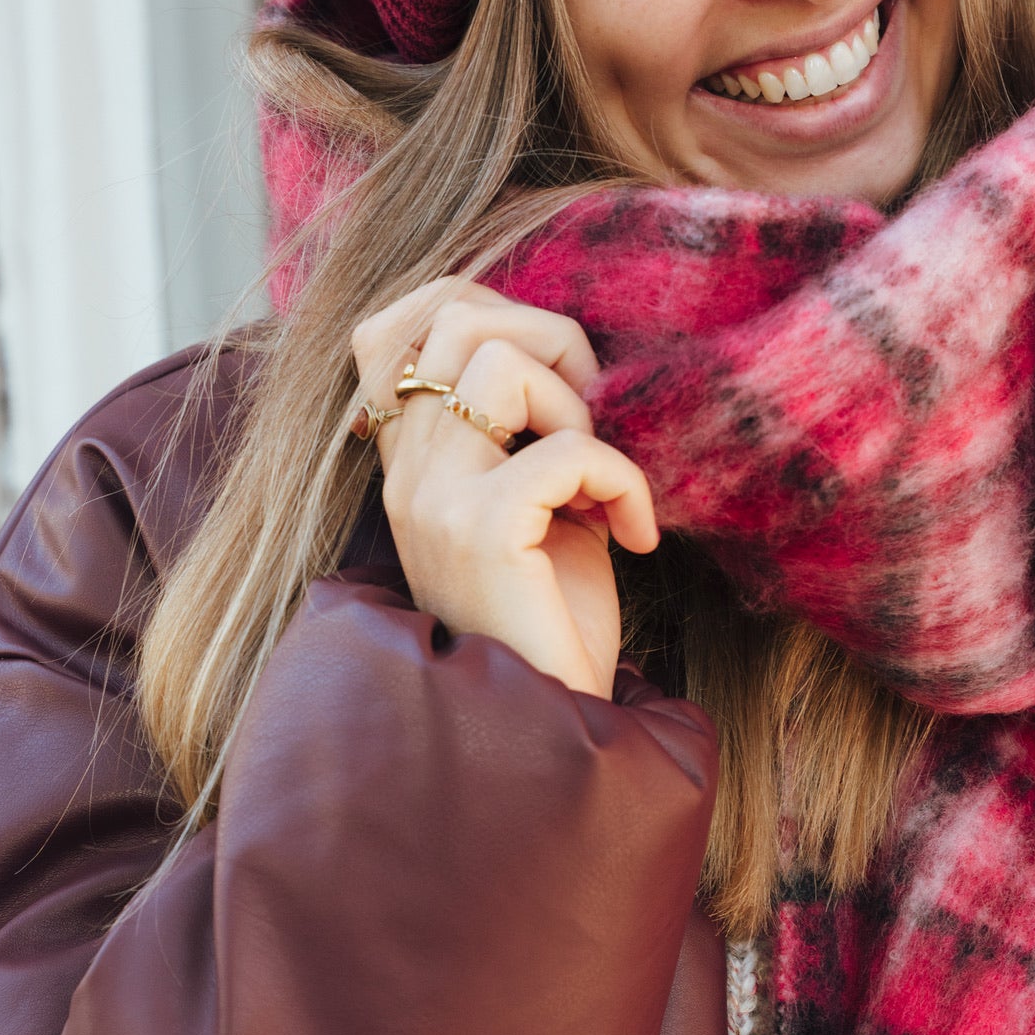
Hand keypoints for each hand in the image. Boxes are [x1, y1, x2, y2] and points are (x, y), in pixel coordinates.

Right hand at [351, 282, 657, 699]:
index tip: (559, 384)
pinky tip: (635, 535)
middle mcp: (407, 475)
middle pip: (455, 314)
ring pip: (500, 358)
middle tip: (593, 420)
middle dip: (552, 341)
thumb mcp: (535, 503)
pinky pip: (569, 448)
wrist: (550, 726)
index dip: (489, 308)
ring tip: (598, 478)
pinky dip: (624, 480)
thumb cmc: (552, 624)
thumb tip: (563, 347)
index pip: (399, 322)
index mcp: (409, 465)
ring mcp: (434, 500)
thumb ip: (524, 429)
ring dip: (577, 403)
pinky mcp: (480, 530)